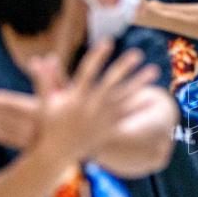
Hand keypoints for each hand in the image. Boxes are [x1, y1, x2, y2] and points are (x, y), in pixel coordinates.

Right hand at [25, 42, 160, 161]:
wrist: (56, 154)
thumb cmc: (50, 125)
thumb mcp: (45, 102)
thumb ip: (45, 79)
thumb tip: (43, 58)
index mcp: (74, 98)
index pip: (87, 72)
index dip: (98, 57)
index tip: (108, 42)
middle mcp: (90, 107)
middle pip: (111, 83)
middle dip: (124, 67)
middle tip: (138, 53)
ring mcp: (101, 119)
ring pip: (124, 98)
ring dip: (139, 83)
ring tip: (154, 70)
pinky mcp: (108, 130)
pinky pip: (127, 117)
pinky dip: (139, 107)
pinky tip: (152, 98)